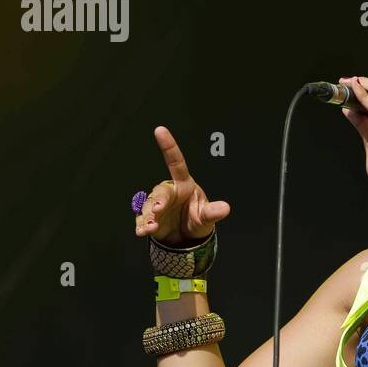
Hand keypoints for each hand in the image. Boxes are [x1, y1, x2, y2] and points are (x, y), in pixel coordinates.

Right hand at [134, 126, 231, 245]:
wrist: (186, 236)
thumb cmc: (197, 218)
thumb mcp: (206, 216)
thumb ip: (213, 212)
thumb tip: (225, 208)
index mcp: (183, 184)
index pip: (175, 162)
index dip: (169, 146)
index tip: (160, 130)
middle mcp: (168, 192)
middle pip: (160, 190)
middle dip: (158, 198)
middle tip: (158, 208)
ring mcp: (157, 205)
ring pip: (148, 205)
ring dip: (148, 215)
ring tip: (151, 226)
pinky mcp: (149, 218)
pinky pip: (143, 219)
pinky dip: (142, 225)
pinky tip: (142, 231)